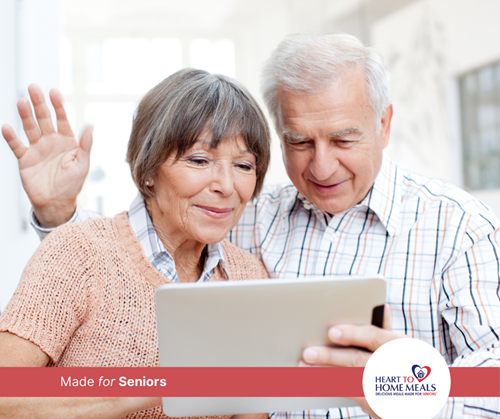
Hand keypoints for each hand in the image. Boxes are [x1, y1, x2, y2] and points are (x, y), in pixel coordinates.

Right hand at [2, 84, 91, 226]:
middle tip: (33, 88)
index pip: (62, 119)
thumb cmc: (72, 185)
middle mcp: (51, 141)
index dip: (58, 106)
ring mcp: (37, 149)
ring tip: (21, 102)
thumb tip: (91, 126)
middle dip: (39, 104)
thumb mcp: (82, 165)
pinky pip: (17, 146)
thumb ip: (85, 146)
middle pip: (44, 119)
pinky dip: (11, 137)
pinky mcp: (25, 159)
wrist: (56, 203)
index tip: (54, 92)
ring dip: (25, 115)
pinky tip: (7, 127)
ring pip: (30, 128)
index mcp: (67, 141)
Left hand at [301, 305, 402, 417]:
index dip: (353, 334)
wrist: (423, 401)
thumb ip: (386, 329)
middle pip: (358, 361)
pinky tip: (312, 379)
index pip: (375, 338)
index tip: (332, 332)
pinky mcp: (377, 403)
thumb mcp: (405, 347)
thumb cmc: (408, 366)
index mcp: (401, 346)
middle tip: (307, 353)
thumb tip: (382, 306)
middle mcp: (394, 367)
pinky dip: (329, 385)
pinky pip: (349, 394)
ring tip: (302, 364)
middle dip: (331, 357)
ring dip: (324, 372)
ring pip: (349, 380)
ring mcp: (385, 388)